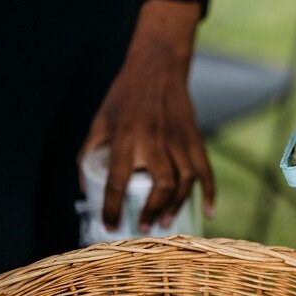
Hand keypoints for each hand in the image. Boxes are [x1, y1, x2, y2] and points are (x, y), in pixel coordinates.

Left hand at [79, 0, 214, 232]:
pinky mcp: (195, 138)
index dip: (113, 208)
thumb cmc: (124, 96)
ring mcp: (178, 140)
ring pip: (184, 181)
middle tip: (145, 228)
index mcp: (125, 137)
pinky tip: (207, 211)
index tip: (111, 227)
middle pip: (160, 185)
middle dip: (153, 211)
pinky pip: (206, 169)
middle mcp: (154, 141)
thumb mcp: (99, 121)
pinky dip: (209, 192)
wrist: (158, 67)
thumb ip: (88, 154)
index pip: (118, 181)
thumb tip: (86, 189)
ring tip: (167, 222)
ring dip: (177, 205)